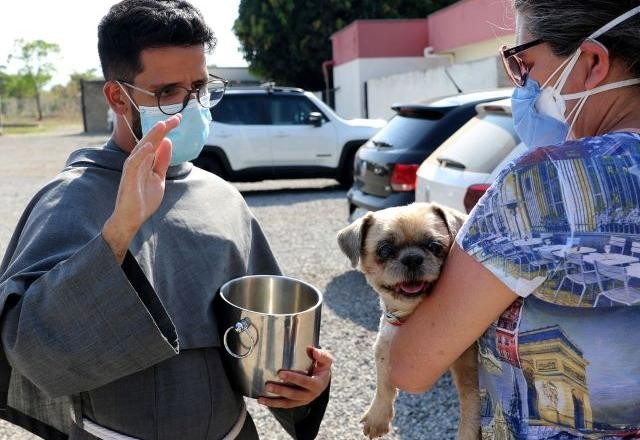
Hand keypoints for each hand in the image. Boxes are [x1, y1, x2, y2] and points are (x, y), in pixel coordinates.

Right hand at [102, 115, 180, 262]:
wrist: (132, 218)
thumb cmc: (143, 199)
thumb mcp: (158, 177)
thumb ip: (162, 161)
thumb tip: (168, 142)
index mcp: (146, 161)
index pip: (157, 142)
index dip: (167, 131)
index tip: (179, 119)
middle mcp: (138, 161)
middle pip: (150, 141)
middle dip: (162, 129)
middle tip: (175, 118)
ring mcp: (132, 169)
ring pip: (141, 148)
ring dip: (151, 136)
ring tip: (162, 126)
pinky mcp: (128, 178)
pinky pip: (134, 163)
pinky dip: (142, 153)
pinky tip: (150, 145)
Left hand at [258, 347, 332, 408]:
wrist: (324, 379)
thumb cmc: (322, 366)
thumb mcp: (325, 360)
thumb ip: (321, 355)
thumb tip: (312, 349)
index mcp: (317, 384)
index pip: (305, 381)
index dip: (293, 378)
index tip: (280, 373)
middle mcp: (311, 394)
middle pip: (294, 394)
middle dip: (280, 390)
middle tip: (268, 385)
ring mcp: (303, 400)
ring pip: (287, 402)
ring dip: (274, 401)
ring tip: (261, 398)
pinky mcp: (297, 403)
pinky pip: (284, 405)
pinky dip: (273, 404)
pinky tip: (262, 401)